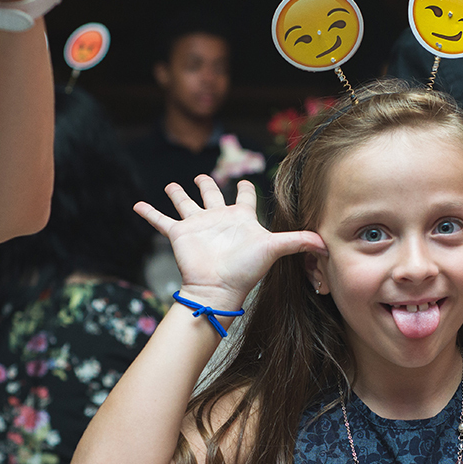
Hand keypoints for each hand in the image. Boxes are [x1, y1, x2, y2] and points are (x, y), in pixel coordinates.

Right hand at [134, 176, 324, 310]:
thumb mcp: (274, 249)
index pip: (244, 197)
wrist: (219, 288)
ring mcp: (197, 226)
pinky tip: (137, 205)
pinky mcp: (179, 234)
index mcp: (240, 218)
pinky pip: (161, 221)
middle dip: (207, 184)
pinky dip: (148, 213)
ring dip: (177, 193)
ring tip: (171, 184)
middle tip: (203, 175)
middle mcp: (217, 219)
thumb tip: (325, 243)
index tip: (245, 179)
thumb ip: (299, 242)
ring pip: (185, 203)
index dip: (245, 187)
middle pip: (211, 195)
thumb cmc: (246, 270)